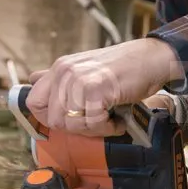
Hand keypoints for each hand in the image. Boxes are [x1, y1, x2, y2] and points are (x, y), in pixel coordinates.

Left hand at [26, 38, 182, 135]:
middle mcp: (65, 72)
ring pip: (73, 125)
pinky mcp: (96, 90)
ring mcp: (79, 80)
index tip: (70, 122)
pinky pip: (93, 124)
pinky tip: (118, 120)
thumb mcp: (87, 69)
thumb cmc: (125, 67)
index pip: (34, 102)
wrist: (153, 58)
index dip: (48, 119)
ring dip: (95, 129)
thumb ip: (61, 78)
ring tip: (110, 121)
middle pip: (54, 119)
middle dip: (77, 128)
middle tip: (97, 123)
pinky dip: (108, 128)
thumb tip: (34, 80)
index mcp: (60, 67)